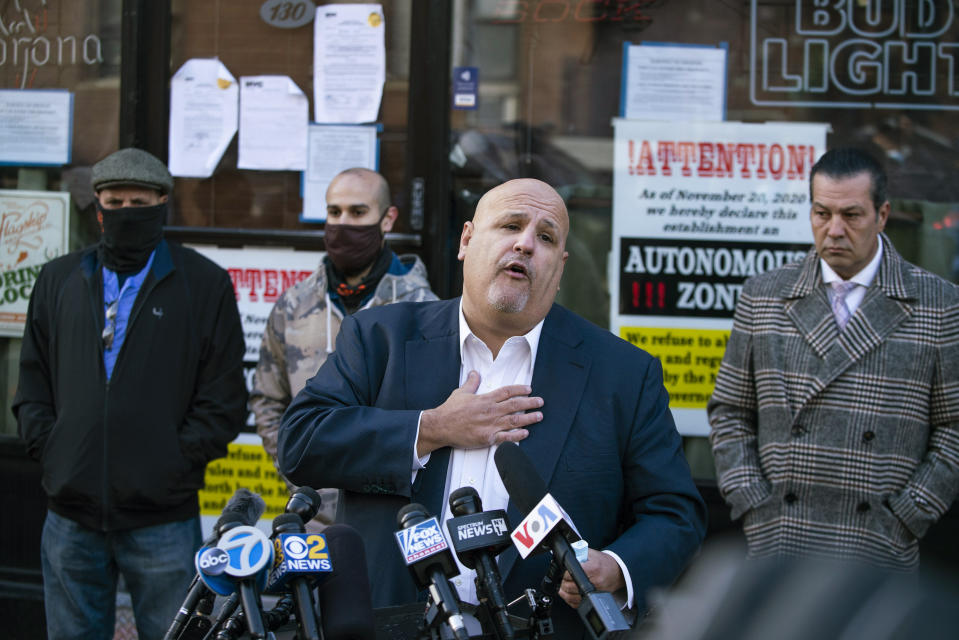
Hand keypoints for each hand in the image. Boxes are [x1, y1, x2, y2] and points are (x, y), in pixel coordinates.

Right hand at [417, 370, 542, 455]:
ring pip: (515, 420)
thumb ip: (471, 383)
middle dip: (530, 403)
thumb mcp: (461, 392)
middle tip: (540, 402)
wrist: (441, 426)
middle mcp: (491, 411)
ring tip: (539, 416)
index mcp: (485, 399)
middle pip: (515, 405)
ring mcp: (490, 425)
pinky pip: (506, 437)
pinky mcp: (488, 438)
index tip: (529, 389)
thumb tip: (475, 372)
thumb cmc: (450, 410)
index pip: (507, 391)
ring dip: (529, 418)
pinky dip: (517, 435)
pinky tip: (526, 433)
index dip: (520, 389)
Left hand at [558, 549, 625, 608]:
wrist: (618, 572)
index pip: (572, 573)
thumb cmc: (605, 563)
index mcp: (593, 568)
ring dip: (565, 593)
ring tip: (562, 588)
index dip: (565, 573)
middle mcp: (594, 582)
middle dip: (563, 583)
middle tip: (562, 580)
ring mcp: (595, 592)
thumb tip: (567, 555)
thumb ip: (579, 553)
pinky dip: (572, 601)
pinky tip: (569, 596)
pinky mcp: (595, 599)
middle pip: (571, 587)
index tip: (564, 573)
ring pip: (574, 598)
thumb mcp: (592, 553)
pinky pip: (579, 604)